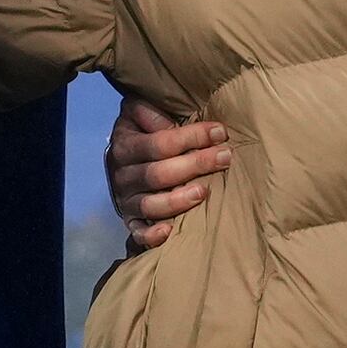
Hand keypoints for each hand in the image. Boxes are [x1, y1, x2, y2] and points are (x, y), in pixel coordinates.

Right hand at [107, 94, 227, 251]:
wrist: (122, 160)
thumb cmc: (143, 133)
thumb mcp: (139, 113)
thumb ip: (151, 112)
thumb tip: (170, 124)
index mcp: (125, 145)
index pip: (160, 143)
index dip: (191, 137)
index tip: (220, 132)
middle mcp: (123, 175)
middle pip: (159, 173)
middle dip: (195, 164)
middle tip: (224, 158)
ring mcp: (126, 200)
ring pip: (150, 204)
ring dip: (177, 200)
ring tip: (203, 192)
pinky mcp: (131, 220)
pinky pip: (138, 232)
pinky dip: (151, 235)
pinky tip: (169, 231)